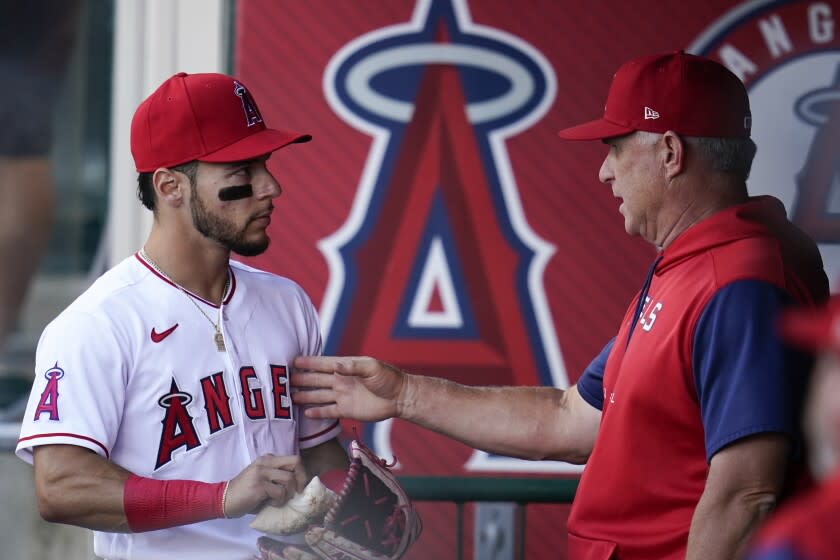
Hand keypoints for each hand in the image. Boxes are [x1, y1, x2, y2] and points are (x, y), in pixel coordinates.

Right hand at [223, 454, 308, 517]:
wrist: (224, 499)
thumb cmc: (246, 493)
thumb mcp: (263, 479)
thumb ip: (277, 477)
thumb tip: (298, 485)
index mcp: (268, 459)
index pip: (293, 459)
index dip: (300, 473)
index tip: (298, 486)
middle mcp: (266, 461)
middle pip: (295, 462)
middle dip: (301, 478)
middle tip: (297, 492)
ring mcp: (262, 472)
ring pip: (289, 479)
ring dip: (287, 493)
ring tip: (278, 500)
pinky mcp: (259, 485)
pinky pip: (280, 492)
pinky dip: (279, 501)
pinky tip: (270, 503)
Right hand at [291, 356, 406, 421]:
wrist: (400, 397)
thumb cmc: (388, 377)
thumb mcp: (372, 368)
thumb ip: (353, 367)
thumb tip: (335, 364)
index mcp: (345, 367)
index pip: (322, 364)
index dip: (308, 363)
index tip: (292, 361)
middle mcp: (340, 381)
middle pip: (316, 380)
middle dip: (300, 380)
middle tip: (282, 380)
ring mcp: (342, 396)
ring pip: (318, 396)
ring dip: (304, 396)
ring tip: (288, 397)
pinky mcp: (346, 410)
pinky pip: (328, 411)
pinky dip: (317, 412)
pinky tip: (305, 413)